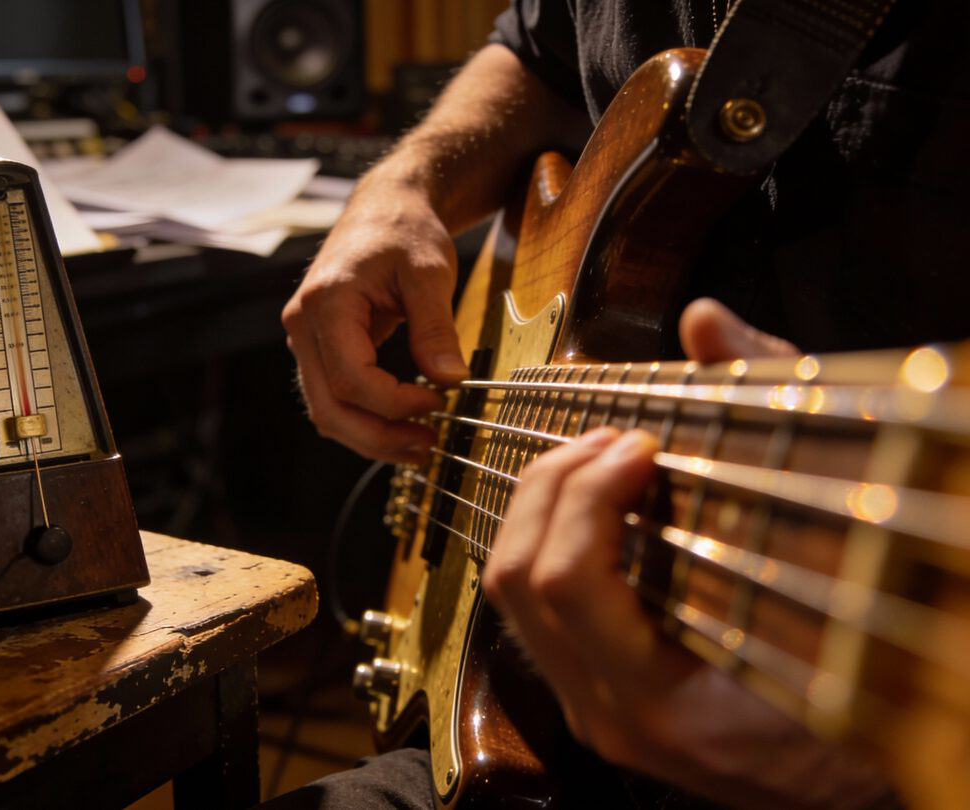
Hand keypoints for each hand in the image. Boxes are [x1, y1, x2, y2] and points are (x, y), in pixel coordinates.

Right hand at [282, 179, 469, 463]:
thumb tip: (450, 379)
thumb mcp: (429, 272)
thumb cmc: (405, 230)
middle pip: (329, 407)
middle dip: (379, 437)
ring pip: (327, 411)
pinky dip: (365, 420)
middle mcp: (303, 326)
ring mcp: (305, 339)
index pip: (352, 379)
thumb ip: (435, 327)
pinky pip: (333, 398)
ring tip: (419, 446)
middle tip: (428, 446)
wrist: (386, 208)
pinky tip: (401, 427)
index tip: (440, 402)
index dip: (396, 404)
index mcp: (326, 303)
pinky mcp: (319, 348)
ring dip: (370, 438)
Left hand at [482, 299, 894, 808]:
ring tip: (597, 459)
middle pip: (520, 581)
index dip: (586, 496)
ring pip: (510, 595)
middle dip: (551, 486)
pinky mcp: (595, 699)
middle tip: (609, 440)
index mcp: (671, 702)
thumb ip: (770, 430)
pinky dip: (547, 538)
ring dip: (540, 506)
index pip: (569, 586)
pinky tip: (593, 504)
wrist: (853, 777)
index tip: (638, 444)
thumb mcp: (840, 560)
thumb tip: (706, 322)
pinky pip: (533, 612)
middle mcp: (615, 715)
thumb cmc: (864, 670)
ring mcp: (597, 712)